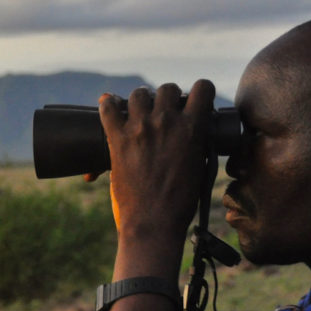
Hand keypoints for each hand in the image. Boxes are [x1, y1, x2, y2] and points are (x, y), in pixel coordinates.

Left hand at [97, 80, 214, 239]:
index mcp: (193, 128)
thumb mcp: (200, 166)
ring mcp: (140, 128)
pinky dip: (108, 104)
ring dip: (140, 101)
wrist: (153, 222)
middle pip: (167, 89)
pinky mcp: (117, 139)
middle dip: (167, 97)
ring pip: (139, 94)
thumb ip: (197, 142)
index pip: (203, 87)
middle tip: (163, 112)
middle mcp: (167, 122)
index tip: (194, 100)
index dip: (201, 91)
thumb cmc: (180, 202)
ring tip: (139, 112)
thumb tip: (194, 130)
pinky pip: (107, 108)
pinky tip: (110, 107)